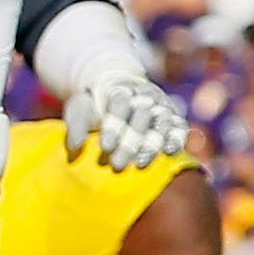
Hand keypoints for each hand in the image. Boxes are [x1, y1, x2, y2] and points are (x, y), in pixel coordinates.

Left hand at [66, 61, 186, 173]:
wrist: (119, 88)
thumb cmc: (95, 103)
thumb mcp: (80, 108)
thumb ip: (76, 125)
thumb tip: (75, 147)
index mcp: (119, 88)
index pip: (119, 105)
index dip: (114, 127)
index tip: (105, 148)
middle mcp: (144, 94)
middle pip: (141, 116)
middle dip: (130, 142)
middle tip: (117, 166)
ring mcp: (160, 104)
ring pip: (161, 122)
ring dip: (152, 144)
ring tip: (140, 165)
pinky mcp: (172, 116)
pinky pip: (178, 125)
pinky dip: (176, 137)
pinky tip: (170, 152)